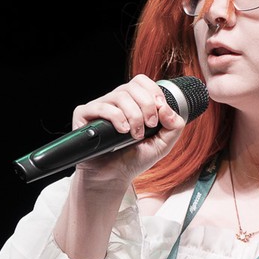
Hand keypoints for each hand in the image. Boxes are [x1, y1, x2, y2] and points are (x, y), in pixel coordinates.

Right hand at [68, 74, 188, 189]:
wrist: (114, 177)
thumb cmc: (134, 159)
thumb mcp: (162, 144)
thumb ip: (174, 126)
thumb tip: (167, 108)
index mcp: (132, 102)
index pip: (141, 81)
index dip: (153, 91)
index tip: (160, 110)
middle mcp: (115, 101)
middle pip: (132, 86)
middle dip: (147, 106)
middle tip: (150, 126)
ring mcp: (99, 106)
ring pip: (119, 96)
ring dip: (133, 115)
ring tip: (135, 134)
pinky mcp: (84, 115)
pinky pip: (101, 106)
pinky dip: (116, 117)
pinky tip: (122, 132)